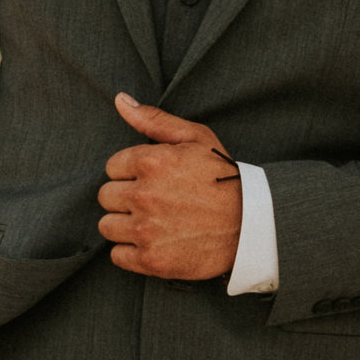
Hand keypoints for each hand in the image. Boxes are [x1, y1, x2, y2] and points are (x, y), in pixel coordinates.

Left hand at [100, 95, 243, 279]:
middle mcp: (144, 195)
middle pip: (106, 196)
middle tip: (154, 202)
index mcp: (151, 161)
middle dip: (126, 197)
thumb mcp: (196, 138)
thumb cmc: (223, 178)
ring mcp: (146, 230)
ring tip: (153, 222)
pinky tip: (152, 243)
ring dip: (125, 225)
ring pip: (107, 226)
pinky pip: (117, 255)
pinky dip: (130, 252)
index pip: (112, 167)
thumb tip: (120, 99)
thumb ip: (154, 119)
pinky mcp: (151, 260)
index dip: (132, 172)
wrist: (253, 225)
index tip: (153, 180)